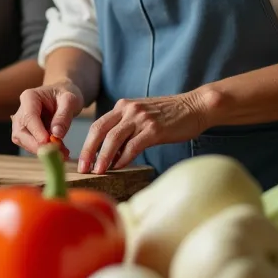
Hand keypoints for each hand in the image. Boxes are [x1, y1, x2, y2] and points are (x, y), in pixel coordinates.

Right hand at [11, 80, 84, 152]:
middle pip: (20, 132)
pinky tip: (61, 151)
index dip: (36, 131)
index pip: (28, 117)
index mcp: (29, 97)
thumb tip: (57, 134)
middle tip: (56, 153)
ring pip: (24, 141)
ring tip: (63, 153)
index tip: (48, 142)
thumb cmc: (65, 94)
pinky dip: (46, 151)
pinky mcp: (27, 134)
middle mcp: (21, 111)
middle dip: (36, 145)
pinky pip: (32, 145)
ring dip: (42, 150)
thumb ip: (63, 116)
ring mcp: (22, 123)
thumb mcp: (70, 100)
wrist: (63, 96)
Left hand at [78, 93, 209, 173]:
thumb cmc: (169, 115)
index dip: (87, 143)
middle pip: (99, 131)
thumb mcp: (142, 116)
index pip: (97, 125)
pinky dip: (124, 158)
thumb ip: (126, 129)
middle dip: (89, 151)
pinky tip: (119, 167)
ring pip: (113, 138)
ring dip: (103, 157)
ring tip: (98, 171)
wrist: (195, 106)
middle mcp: (128, 110)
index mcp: (122, 106)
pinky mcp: (154, 129)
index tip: (81, 160)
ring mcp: (141, 118)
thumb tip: (112, 154)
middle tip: (83, 168)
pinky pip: (133, 145)